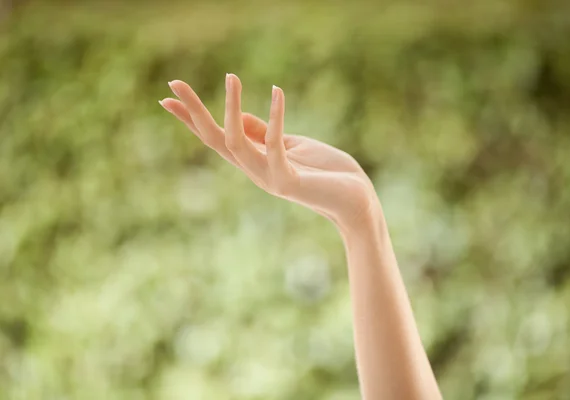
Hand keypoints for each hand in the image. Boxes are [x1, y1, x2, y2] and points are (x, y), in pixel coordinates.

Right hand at [159, 74, 376, 230]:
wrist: (356, 201)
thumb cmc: (327, 172)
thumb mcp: (292, 145)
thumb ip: (265, 134)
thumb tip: (240, 117)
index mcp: (254, 161)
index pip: (215, 137)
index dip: (191, 119)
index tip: (168, 98)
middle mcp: (254, 171)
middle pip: (214, 140)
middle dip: (193, 113)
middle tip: (174, 83)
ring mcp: (269, 178)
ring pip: (236, 143)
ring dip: (231, 108)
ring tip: (231, 76)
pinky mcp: (289, 180)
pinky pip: (274, 145)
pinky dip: (274, 117)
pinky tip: (277, 91)